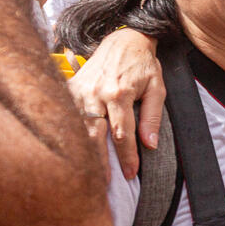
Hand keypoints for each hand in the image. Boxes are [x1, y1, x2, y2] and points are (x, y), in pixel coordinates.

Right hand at [71, 29, 163, 179]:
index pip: (121, 134)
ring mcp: (79, 90)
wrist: (124, 39)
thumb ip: (152, 117)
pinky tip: (73, 151)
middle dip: (99, 163)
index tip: (130, 175)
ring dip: (82, 153)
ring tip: (86, 175)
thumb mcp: (157, 88)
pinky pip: (67, 116)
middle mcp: (95, 93)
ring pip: (78, 129)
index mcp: (118, 93)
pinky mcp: (70, 88)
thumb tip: (150, 144)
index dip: (126, 157)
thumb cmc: (144, 65)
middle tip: (103, 186)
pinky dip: (71, 135)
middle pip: (94, 137)